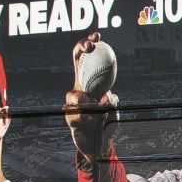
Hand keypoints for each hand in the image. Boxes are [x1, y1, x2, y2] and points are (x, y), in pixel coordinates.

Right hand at [64, 33, 118, 161]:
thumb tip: (107, 97)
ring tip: (101, 113)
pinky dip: (90, 121)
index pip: (85, 60)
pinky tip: (93, 125)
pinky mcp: (68, 117)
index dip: (87, 44)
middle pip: (76, 60)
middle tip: (91, 45)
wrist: (97, 146)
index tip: (97, 35)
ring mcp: (71, 102)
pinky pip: (76, 115)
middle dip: (81, 48)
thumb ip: (111, 102)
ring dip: (93, 106)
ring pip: (75, 96)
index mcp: (89, 84)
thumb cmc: (106, 124)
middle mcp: (78, 88)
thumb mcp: (114, 110)